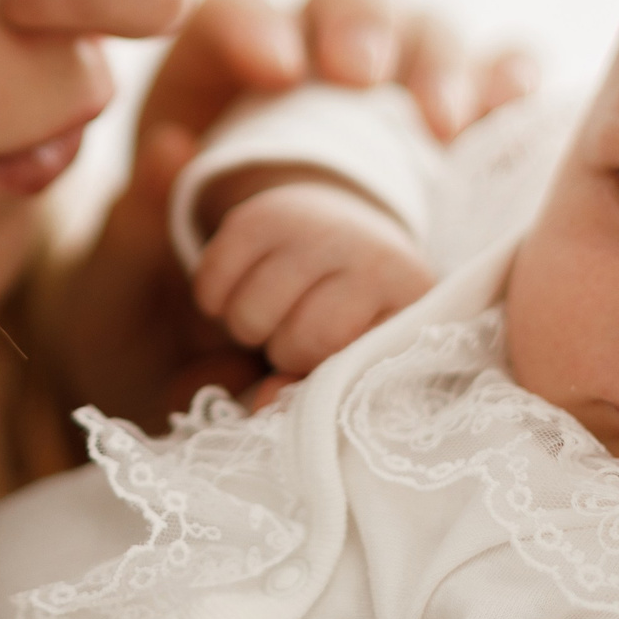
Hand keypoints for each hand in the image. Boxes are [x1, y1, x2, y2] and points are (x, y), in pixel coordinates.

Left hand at [47, 0, 530, 429]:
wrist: (227, 376)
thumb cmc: (161, 318)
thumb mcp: (123, 288)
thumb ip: (135, 228)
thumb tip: (168, 157)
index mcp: (214, 77)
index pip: (234, 11)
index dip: (254, 25)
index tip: (275, 70)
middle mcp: (310, 66)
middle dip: (357, 22)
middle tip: (360, 77)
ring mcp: (392, 98)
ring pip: (429, 30)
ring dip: (440, 60)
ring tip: (442, 121)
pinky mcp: (457, 144)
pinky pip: (497, 86)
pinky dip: (507, 84)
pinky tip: (507, 110)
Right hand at [191, 181, 435, 377]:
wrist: (347, 228)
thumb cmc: (355, 309)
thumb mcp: (359, 347)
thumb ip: (320, 388)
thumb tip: (263, 407)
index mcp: (406, 294)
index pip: (345, 357)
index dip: (318, 371)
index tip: (321, 365)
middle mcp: (365, 252)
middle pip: (298, 340)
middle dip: (284, 351)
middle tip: (293, 335)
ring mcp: (313, 226)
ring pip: (250, 312)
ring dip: (246, 327)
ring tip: (270, 315)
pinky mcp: (260, 212)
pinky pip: (213, 278)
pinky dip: (213, 300)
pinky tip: (237, 294)